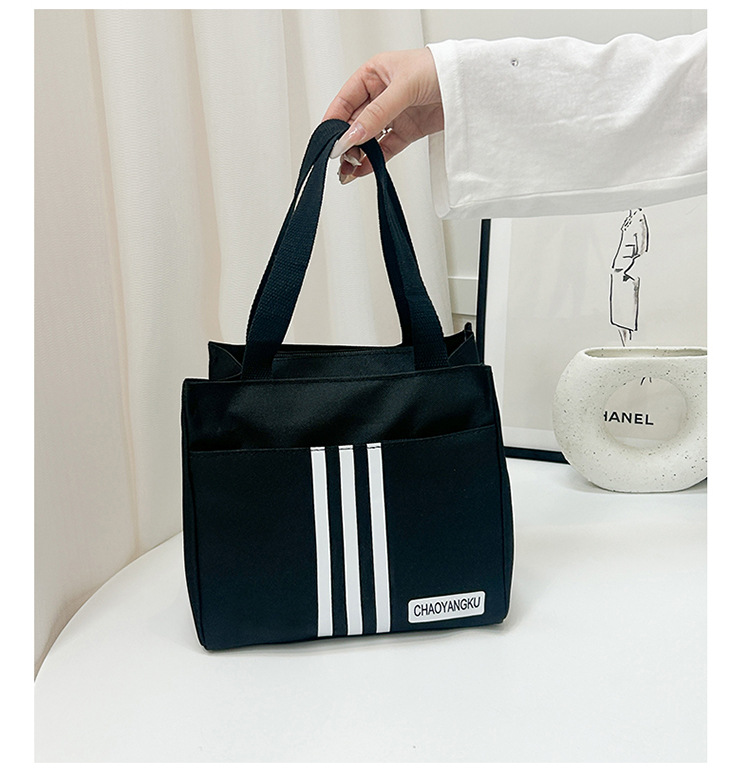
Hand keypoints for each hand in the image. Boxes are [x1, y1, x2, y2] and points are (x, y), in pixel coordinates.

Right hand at [322, 48, 443, 182]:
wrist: (472, 83)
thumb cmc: (441, 68)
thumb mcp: (404, 86)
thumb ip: (378, 113)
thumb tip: (354, 133)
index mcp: (374, 74)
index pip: (345, 100)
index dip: (335, 120)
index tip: (329, 139)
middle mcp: (381, 95)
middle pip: (355, 123)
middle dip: (346, 142)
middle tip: (341, 158)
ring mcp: (394, 115)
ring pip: (368, 138)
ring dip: (357, 154)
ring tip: (348, 169)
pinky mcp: (408, 131)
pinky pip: (385, 148)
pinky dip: (374, 160)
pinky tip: (363, 169)